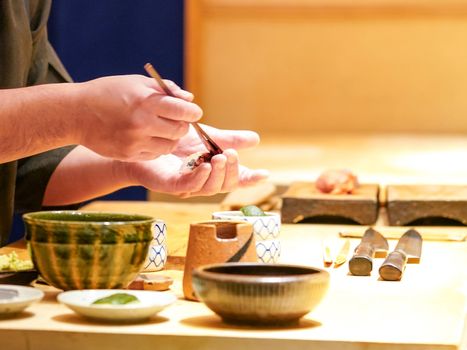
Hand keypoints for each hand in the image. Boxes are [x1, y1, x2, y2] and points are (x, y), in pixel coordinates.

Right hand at [74, 75, 201, 160]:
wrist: (75, 114)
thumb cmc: (109, 93)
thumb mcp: (136, 82)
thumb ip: (165, 90)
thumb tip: (189, 99)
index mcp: (146, 101)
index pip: (184, 111)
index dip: (193, 112)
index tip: (193, 112)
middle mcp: (142, 123)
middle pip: (181, 131)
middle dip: (183, 125)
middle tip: (177, 120)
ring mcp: (135, 141)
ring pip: (170, 146)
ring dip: (171, 138)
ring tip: (161, 129)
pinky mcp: (129, 155)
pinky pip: (155, 154)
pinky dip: (157, 147)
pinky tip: (147, 137)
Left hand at [125, 126, 268, 196]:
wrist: (145, 139)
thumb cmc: (176, 142)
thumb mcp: (208, 137)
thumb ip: (230, 139)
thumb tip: (256, 139)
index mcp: (214, 171)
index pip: (236, 179)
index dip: (250, 179)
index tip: (264, 174)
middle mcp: (204, 181)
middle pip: (225, 185)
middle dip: (232, 171)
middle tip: (231, 154)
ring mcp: (188, 185)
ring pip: (209, 188)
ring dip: (218, 173)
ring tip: (220, 157)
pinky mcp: (171, 185)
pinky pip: (189, 186)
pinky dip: (200, 177)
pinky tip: (205, 166)